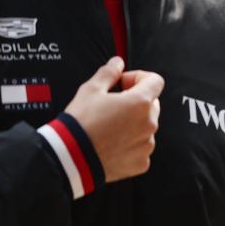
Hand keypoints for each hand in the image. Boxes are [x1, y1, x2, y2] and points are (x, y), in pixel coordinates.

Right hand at [63, 56, 164, 182]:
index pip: (155, 81)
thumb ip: (109, 73)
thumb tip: (117, 63)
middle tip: (113, 106)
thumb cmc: (80, 125)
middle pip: (151, 104)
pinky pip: (141, 148)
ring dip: (133, 124)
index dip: (139, 78)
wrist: (69, 159)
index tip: (124, 83)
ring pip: (146, 127)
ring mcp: (146, 144)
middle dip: (136, 101)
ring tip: (109, 127)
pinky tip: (112, 144)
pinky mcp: (140, 162)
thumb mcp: (90, 90)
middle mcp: (149, 123)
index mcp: (141, 103)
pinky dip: (130, 145)